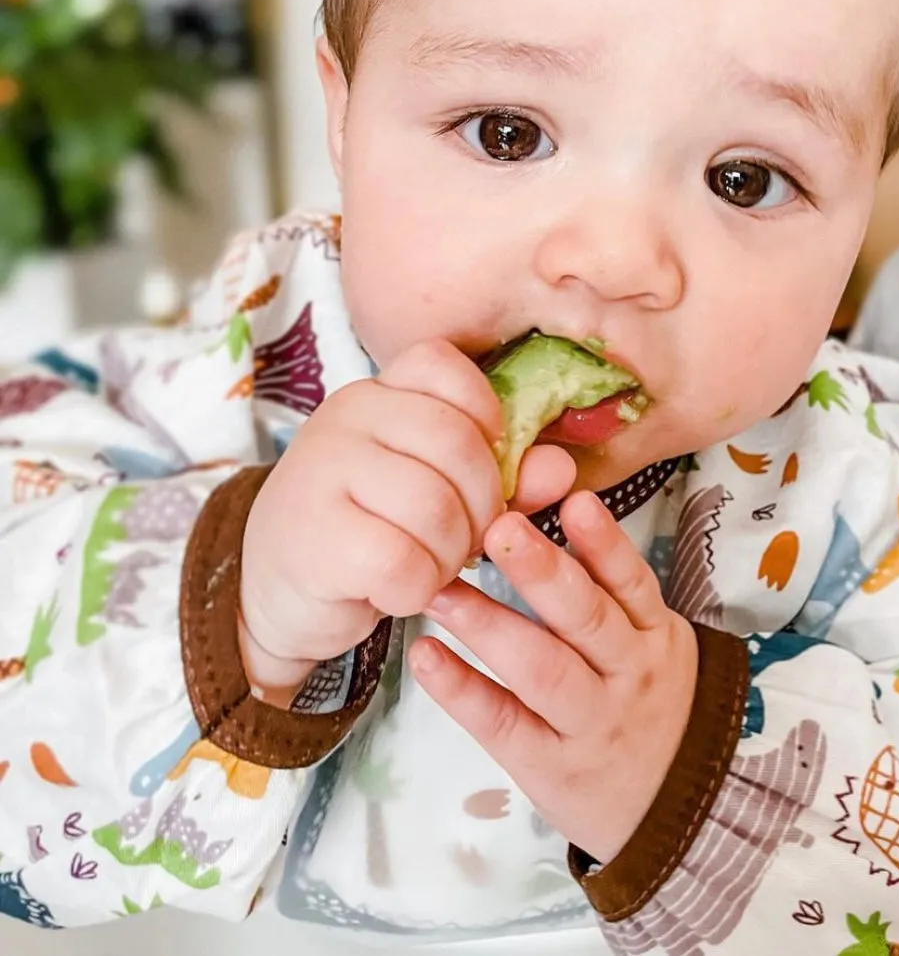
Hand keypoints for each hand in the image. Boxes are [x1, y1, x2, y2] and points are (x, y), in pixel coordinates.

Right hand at [239, 340, 576, 703]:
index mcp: (376, 394)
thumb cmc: (367, 532)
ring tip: (425, 565)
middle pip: (458, 443)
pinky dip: (414, 590)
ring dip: (448, 555)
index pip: (445, 366)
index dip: (484, 417)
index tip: (482, 466)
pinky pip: (403, 562)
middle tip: (463, 539)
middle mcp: (345, 417)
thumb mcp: (434, 492)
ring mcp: (322, 471)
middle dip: (482, 505)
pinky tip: (393, 590)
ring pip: (436, 507)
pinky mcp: (315, 536)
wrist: (273, 594)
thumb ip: (503, 475)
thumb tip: (562, 468)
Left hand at [410, 491, 698, 863]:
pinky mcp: (552, 767)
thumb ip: (610, 591)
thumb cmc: (647, 702)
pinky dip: (462, 690)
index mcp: (653, 635)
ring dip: (489, 624)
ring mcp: (592, 723)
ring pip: (543, 668)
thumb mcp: (651, 643)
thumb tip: (545, 515)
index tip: (573, 499)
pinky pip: (505, 723)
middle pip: (586, 617)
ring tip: (440, 590)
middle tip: (497, 528)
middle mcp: (628, 674)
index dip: (603, 542)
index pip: (631, 581)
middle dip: (541, 572)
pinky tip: (425, 656)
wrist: (682, 809)